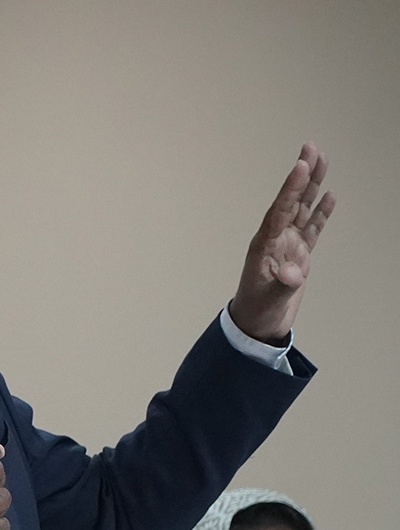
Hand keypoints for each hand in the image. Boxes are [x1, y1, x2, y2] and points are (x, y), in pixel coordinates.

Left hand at [229, 142, 335, 343]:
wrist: (258, 325)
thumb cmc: (258, 310)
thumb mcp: (270, 298)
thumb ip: (283, 283)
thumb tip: (293, 273)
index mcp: (264, 244)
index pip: (280, 210)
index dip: (291, 188)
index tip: (300, 165)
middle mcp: (275, 239)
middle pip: (291, 201)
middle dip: (302, 175)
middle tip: (311, 147)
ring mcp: (288, 245)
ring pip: (302, 209)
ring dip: (312, 186)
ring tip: (322, 160)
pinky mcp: (298, 254)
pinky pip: (312, 228)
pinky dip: (321, 212)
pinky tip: (329, 196)